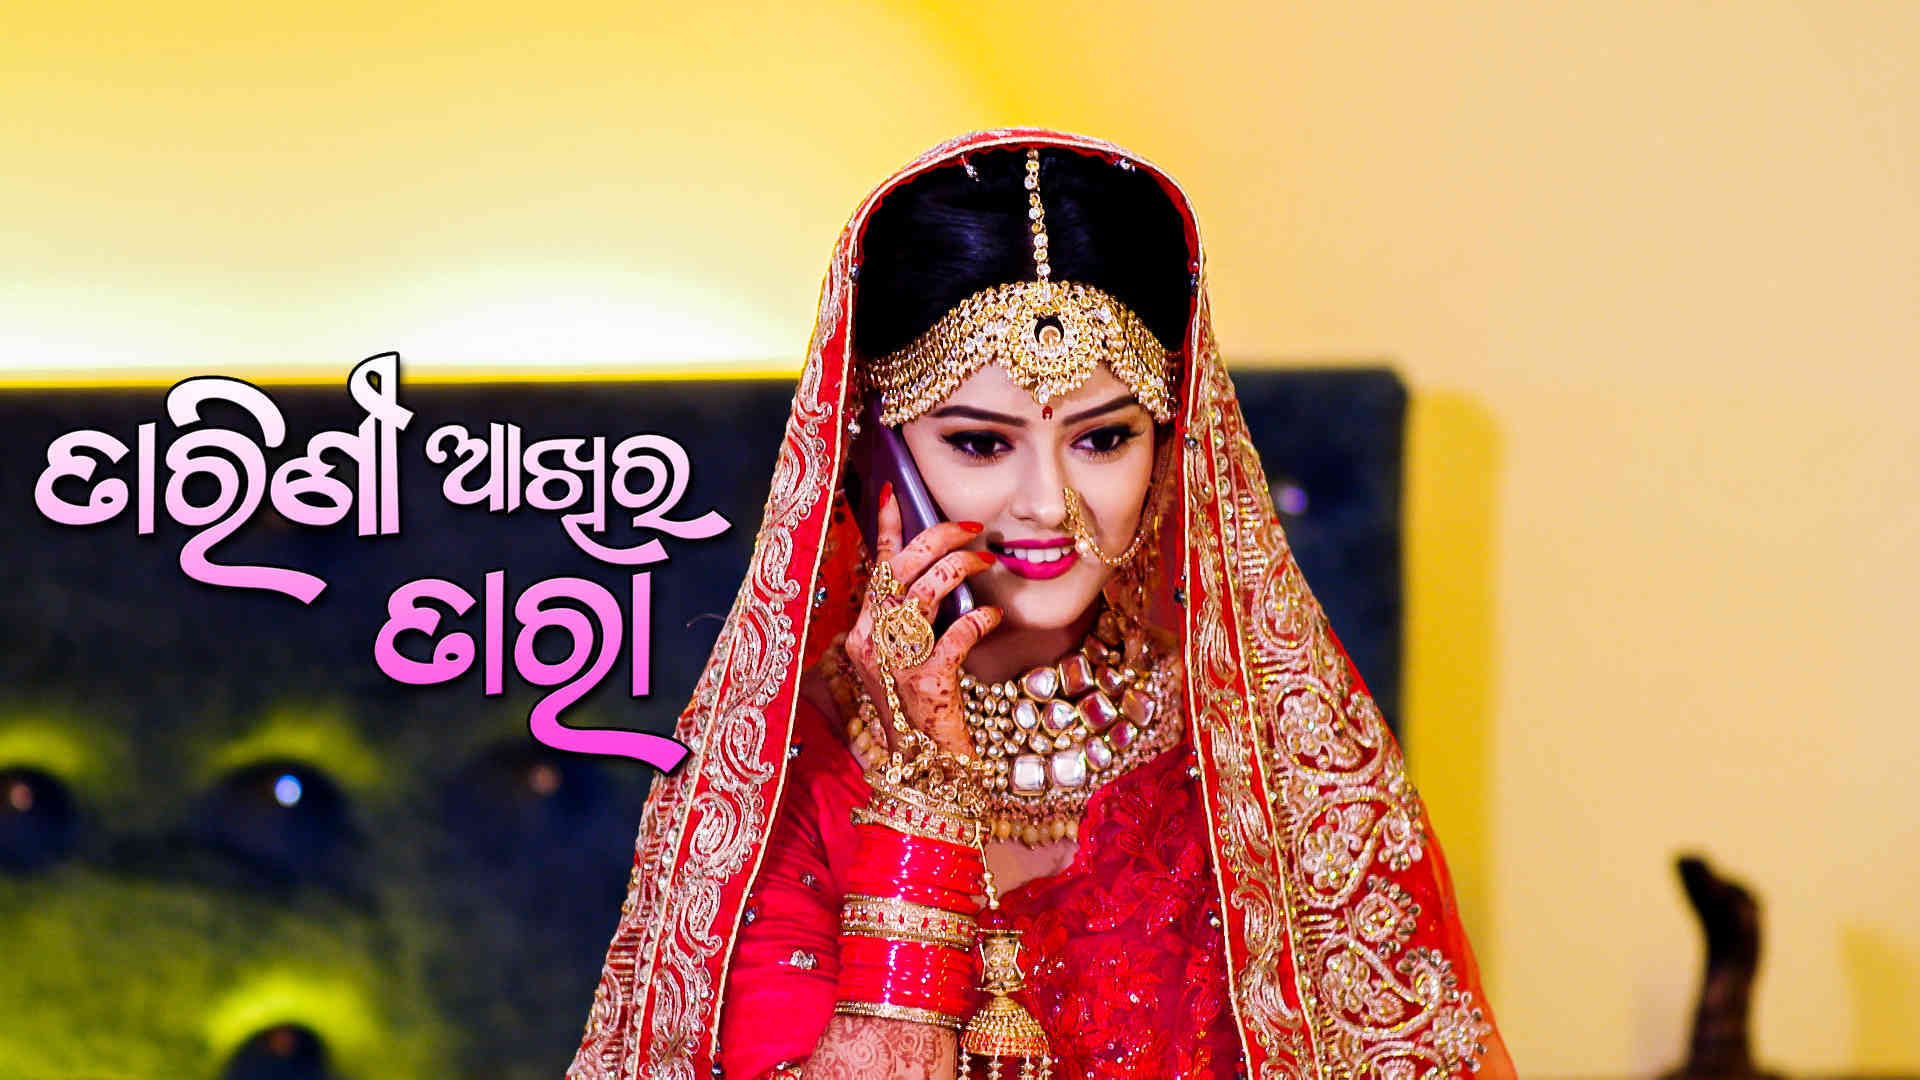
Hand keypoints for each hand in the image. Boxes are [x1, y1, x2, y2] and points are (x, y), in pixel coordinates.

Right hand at [844, 483, 1002, 759]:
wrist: (927, 768)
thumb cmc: (923, 708)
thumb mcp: (907, 657)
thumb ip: (914, 619)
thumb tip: (943, 569)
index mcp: (865, 632)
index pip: (874, 568)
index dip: (886, 528)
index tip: (894, 492)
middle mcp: (872, 643)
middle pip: (898, 570)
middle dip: (935, 538)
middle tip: (969, 527)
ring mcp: (895, 664)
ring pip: (922, 594)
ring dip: (958, 569)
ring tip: (985, 559)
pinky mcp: (925, 684)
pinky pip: (953, 636)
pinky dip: (977, 620)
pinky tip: (993, 615)